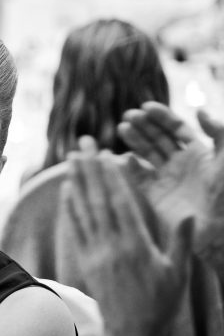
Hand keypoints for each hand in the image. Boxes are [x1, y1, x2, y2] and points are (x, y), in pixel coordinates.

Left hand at [62, 146, 193, 335]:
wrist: (132, 333)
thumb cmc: (160, 304)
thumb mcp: (178, 274)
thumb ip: (181, 242)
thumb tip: (191, 214)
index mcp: (137, 245)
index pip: (121, 202)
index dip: (112, 176)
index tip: (106, 154)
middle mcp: (112, 245)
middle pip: (98, 199)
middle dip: (90, 169)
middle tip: (82, 144)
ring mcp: (96, 252)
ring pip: (83, 210)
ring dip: (77, 181)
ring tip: (71, 158)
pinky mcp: (85, 261)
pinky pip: (75, 229)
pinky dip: (70, 208)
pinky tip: (67, 190)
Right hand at [118, 103, 223, 263]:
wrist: (219, 229)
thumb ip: (217, 132)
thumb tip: (198, 111)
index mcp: (200, 153)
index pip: (177, 129)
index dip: (162, 116)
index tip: (146, 107)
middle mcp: (182, 164)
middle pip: (158, 138)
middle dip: (144, 125)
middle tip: (128, 115)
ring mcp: (167, 179)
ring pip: (147, 154)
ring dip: (135, 140)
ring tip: (122, 128)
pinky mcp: (156, 196)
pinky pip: (140, 179)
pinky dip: (132, 168)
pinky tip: (126, 157)